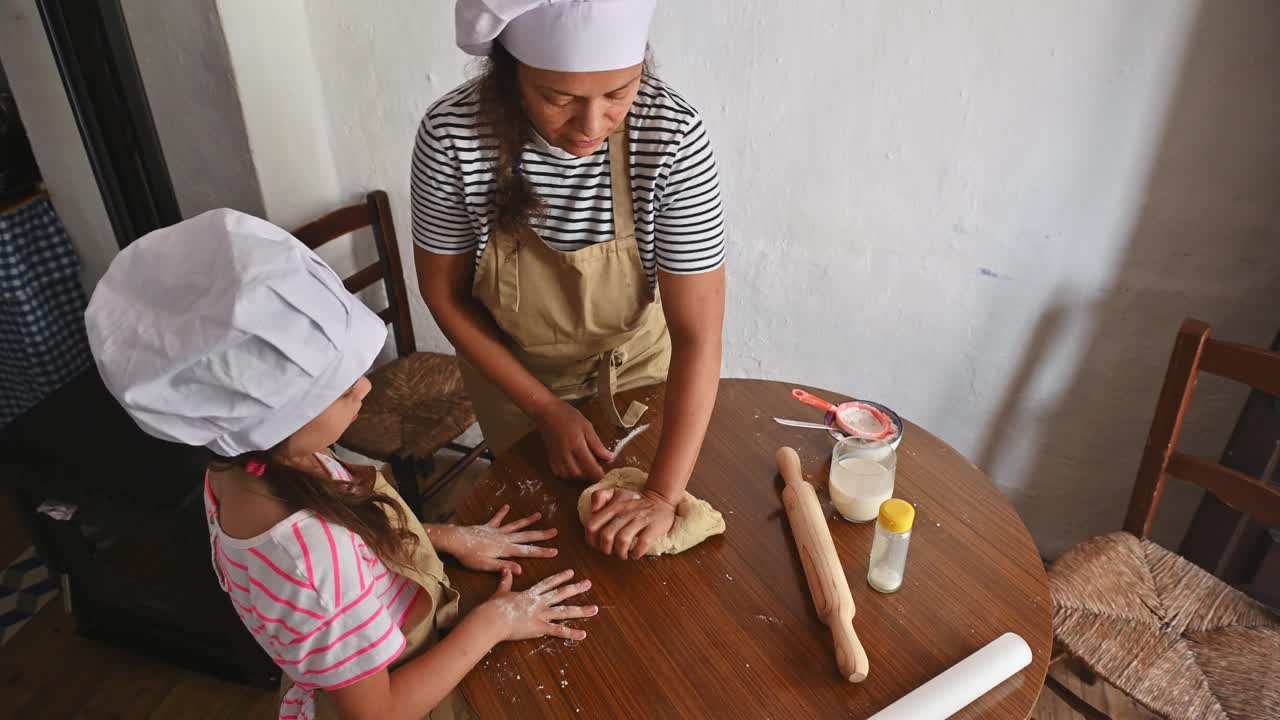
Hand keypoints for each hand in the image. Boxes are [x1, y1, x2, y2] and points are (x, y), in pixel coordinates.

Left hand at [431, 506, 557, 574]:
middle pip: (526, 536)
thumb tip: (521, 569)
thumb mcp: (486, 565)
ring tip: (539, 514)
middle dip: (541, 534)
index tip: (555, 551)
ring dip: (527, 520)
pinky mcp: (488, 527)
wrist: (455, 540)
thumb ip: (504, 566)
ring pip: (516, 525)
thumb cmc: (469, 556)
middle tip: (555, 531)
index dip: (542, 551)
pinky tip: (507, 506)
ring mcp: (496, 531)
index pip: (527, 551)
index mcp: (505, 549)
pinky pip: (497, 519)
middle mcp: (504, 538)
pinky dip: (502, 513)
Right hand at [476, 569, 597, 641]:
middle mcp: (539, 602)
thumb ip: (506, 581)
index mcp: (530, 594)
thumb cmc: (494, 607)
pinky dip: (571, 633)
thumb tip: (506, 570)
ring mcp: (541, 614)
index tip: (571, 572)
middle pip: (561, 593)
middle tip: (589, 583)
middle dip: (576, 588)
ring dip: (581, 610)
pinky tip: (583, 634)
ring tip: (595, 609)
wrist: (492, 619)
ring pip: (565, 611)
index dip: (560, 577)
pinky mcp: (540, 628)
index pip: (549, 583)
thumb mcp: (501, 591)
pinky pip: (558, 631)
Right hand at [531, 398, 614, 480]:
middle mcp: (566, 456)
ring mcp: (557, 459)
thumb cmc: (568, 417)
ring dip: (580, 476)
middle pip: (581, 475)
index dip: (600, 475)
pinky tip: (575, 468)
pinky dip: (569, 475)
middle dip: (591, 476)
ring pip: (570, 476)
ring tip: (587, 469)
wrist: (547, 413)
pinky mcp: (551, 459)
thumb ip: (597, 445)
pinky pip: (561, 474)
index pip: (591, 468)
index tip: (607, 475)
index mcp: (577, 446)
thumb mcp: (587, 427)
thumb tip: (610, 457)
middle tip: (598, 469)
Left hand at [584, 487, 676, 559]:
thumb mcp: (615, 493)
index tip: (597, 545)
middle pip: (606, 535)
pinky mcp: (654, 526)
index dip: (591, 540)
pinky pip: (643, 542)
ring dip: (620, 553)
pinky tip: (636, 554)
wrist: (661, 499)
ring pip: (623, 539)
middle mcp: (625, 512)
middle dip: (606, 549)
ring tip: (623, 554)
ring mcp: (640, 519)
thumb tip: (593, 510)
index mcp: (614, 506)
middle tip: (611, 552)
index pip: (593, 525)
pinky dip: (637, 552)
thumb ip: (599, 496)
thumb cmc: (634, 502)